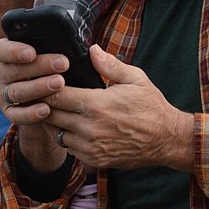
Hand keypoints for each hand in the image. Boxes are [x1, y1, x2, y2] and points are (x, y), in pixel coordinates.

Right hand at [0, 37, 71, 173]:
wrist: (51, 103)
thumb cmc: (56, 71)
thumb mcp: (59, 57)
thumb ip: (70, 50)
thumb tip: (95, 50)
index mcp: (8, 54)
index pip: (1, 50)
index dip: (14, 50)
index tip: (32, 52)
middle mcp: (2, 73)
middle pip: (13, 70)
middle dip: (38, 67)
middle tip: (62, 64)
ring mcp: (4, 94)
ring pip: (16, 92)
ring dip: (37, 88)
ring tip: (59, 84)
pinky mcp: (10, 113)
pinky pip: (16, 115)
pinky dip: (30, 113)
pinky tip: (46, 110)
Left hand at [47, 46, 193, 172]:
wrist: (166, 140)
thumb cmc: (151, 107)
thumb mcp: (135, 79)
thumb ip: (110, 64)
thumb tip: (92, 49)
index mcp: (96, 104)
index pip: (55, 95)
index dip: (45, 87)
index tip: (43, 80)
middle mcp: (89, 128)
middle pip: (49, 115)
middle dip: (44, 103)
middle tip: (43, 94)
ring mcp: (90, 147)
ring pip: (55, 133)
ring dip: (54, 122)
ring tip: (58, 110)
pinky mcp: (94, 160)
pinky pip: (68, 148)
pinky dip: (67, 137)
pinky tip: (74, 126)